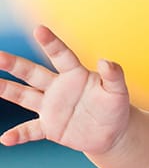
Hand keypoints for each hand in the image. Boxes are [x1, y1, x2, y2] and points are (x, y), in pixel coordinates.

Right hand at [0, 26, 129, 153]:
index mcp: (74, 75)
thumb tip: (107, 61)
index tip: (40, 29)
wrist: (111, 132)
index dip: (51, 43)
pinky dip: (18, 135)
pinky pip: (30, 130)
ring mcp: (50, 107)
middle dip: (14, 64)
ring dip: (7, 90)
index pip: (61, 56)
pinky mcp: (49, 128)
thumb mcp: (119, 92)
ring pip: (24, 96)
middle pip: (32, 73)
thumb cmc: (114, 106)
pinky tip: (6, 138)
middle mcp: (57, 88)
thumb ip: (114, 76)